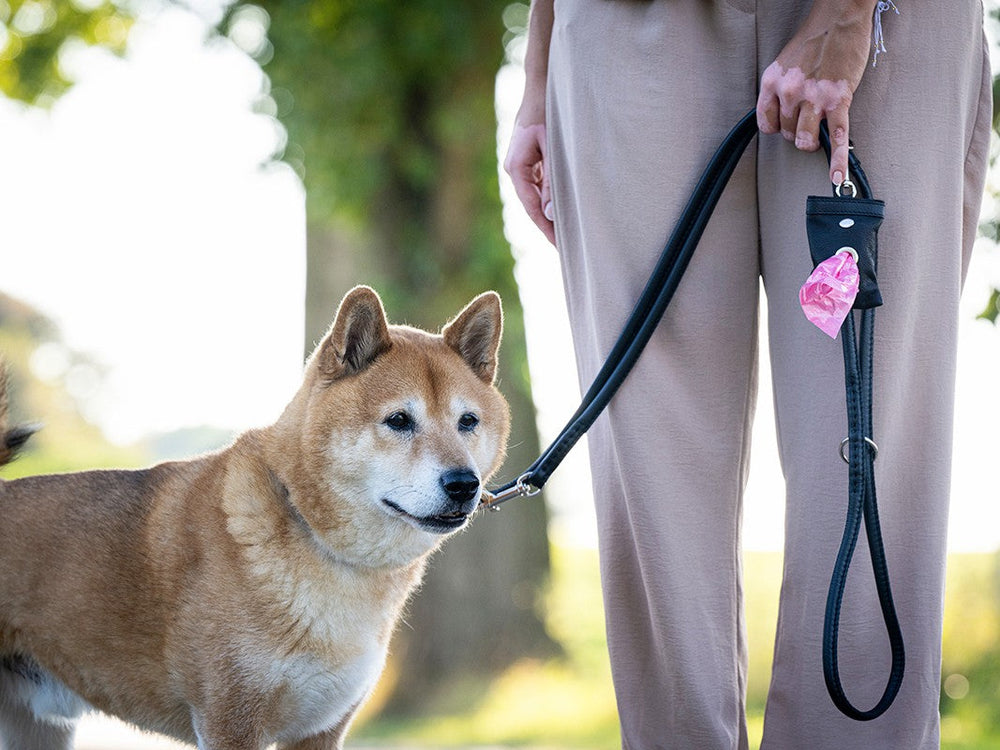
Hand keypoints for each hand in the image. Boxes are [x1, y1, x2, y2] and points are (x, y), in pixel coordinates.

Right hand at [504, 121, 554, 244]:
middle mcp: (514, 169)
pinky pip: (537, 185)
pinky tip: (561, 210)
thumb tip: (550, 213)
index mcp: (516, 168)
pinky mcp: (527, 161)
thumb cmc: (549, 113)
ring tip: (564, 233)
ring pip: (534, 196)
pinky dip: (549, 198)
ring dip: (548, 213)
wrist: (541, 87)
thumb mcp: (554, 148)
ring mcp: (519, 165)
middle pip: (531, 205)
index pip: (531, 206)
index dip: (545, 227)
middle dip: (547, 225)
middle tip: (564, 247)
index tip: (559, 245)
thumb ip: (552, 182)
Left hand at [756, 0, 873, 185]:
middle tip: (807, 117)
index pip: (766, 125)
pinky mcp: (839, 102)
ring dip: (811, 141)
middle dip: (797, 130)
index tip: (784, 125)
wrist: (839, 19)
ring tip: (817, 132)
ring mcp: (815, 99)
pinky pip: (836, 138)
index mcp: (772, 83)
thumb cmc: (813, 41)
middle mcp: (790, 92)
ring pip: (805, 140)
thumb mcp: (783, 65)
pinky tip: (837, 176)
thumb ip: (778, 91)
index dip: (776, 128)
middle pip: (787, 133)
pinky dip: (837, 161)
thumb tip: (779, 116)